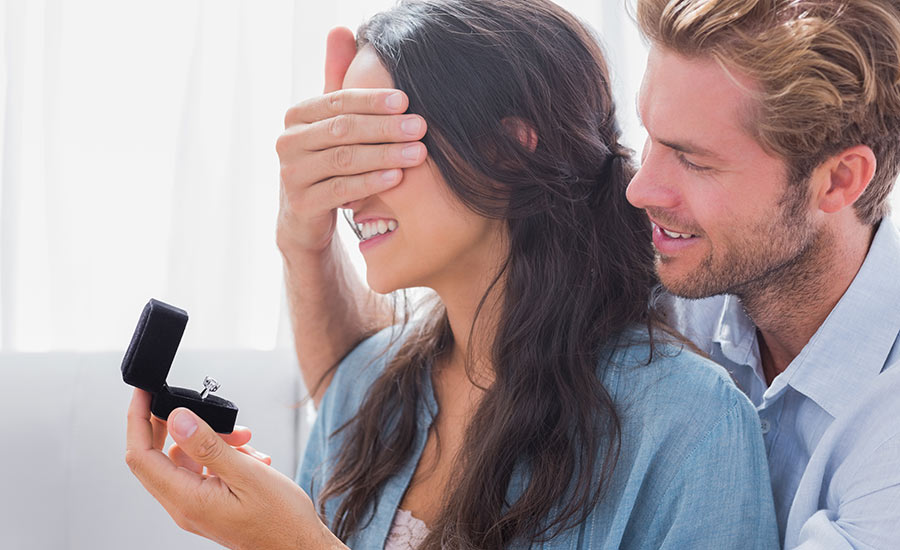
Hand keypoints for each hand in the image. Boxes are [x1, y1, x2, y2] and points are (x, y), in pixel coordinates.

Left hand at [125, 389, 346, 549]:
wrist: (298, 546)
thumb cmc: (281, 519)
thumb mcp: (247, 474)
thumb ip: (208, 446)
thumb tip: (177, 419)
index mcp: (186, 500)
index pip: (141, 456)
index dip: (138, 420)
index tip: (144, 392)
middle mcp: (184, 505)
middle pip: (156, 456)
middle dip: (175, 424)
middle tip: (193, 403)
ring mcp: (195, 505)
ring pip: (185, 459)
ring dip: (211, 440)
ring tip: (244, 438)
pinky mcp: (209, 503)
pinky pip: (202, 470)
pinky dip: (221, 455)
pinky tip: (248, 455)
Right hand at [275, 26, 427, 255]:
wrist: (307, 217)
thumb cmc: (328, 161)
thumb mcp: (332, 121)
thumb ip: (338, 77)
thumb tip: (341, 28)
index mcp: (298, 115)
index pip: (338, 101)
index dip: (373, 100)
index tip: (407, 100)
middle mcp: (288, 141)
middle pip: (343, 129)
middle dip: (385, 127)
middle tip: (421, 127)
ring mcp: (291, 174)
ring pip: (344, 159)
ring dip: (385, 154)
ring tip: (418, 153)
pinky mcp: (301, 204)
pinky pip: (340, 189)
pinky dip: (370, 182)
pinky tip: (397, 178)